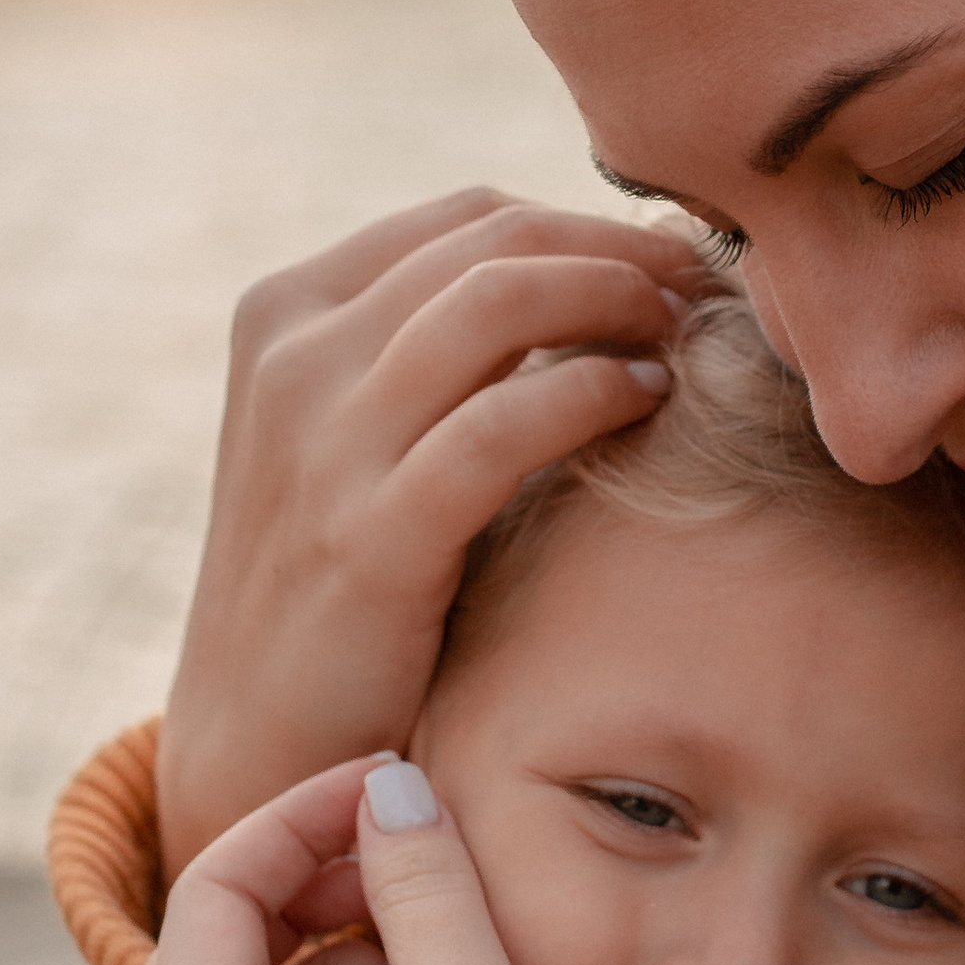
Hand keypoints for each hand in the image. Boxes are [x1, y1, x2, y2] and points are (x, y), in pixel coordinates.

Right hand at [159, 190, 700, 876]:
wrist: (258, 745)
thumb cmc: (345, 585)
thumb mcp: (362, 439)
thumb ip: (442, 358)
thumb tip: (602, 277)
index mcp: (285, 312)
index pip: (468, 218)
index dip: (590, 227)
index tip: (672, 267)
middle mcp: (291, 356)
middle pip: (496, 239)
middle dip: (623, 251)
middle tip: (705, 292)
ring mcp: (319, 442)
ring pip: (499, 299)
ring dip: (617, 298)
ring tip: (684, 334)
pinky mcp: (367, 536)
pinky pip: (503, 424)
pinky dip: (594, 389)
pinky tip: (649, 397)